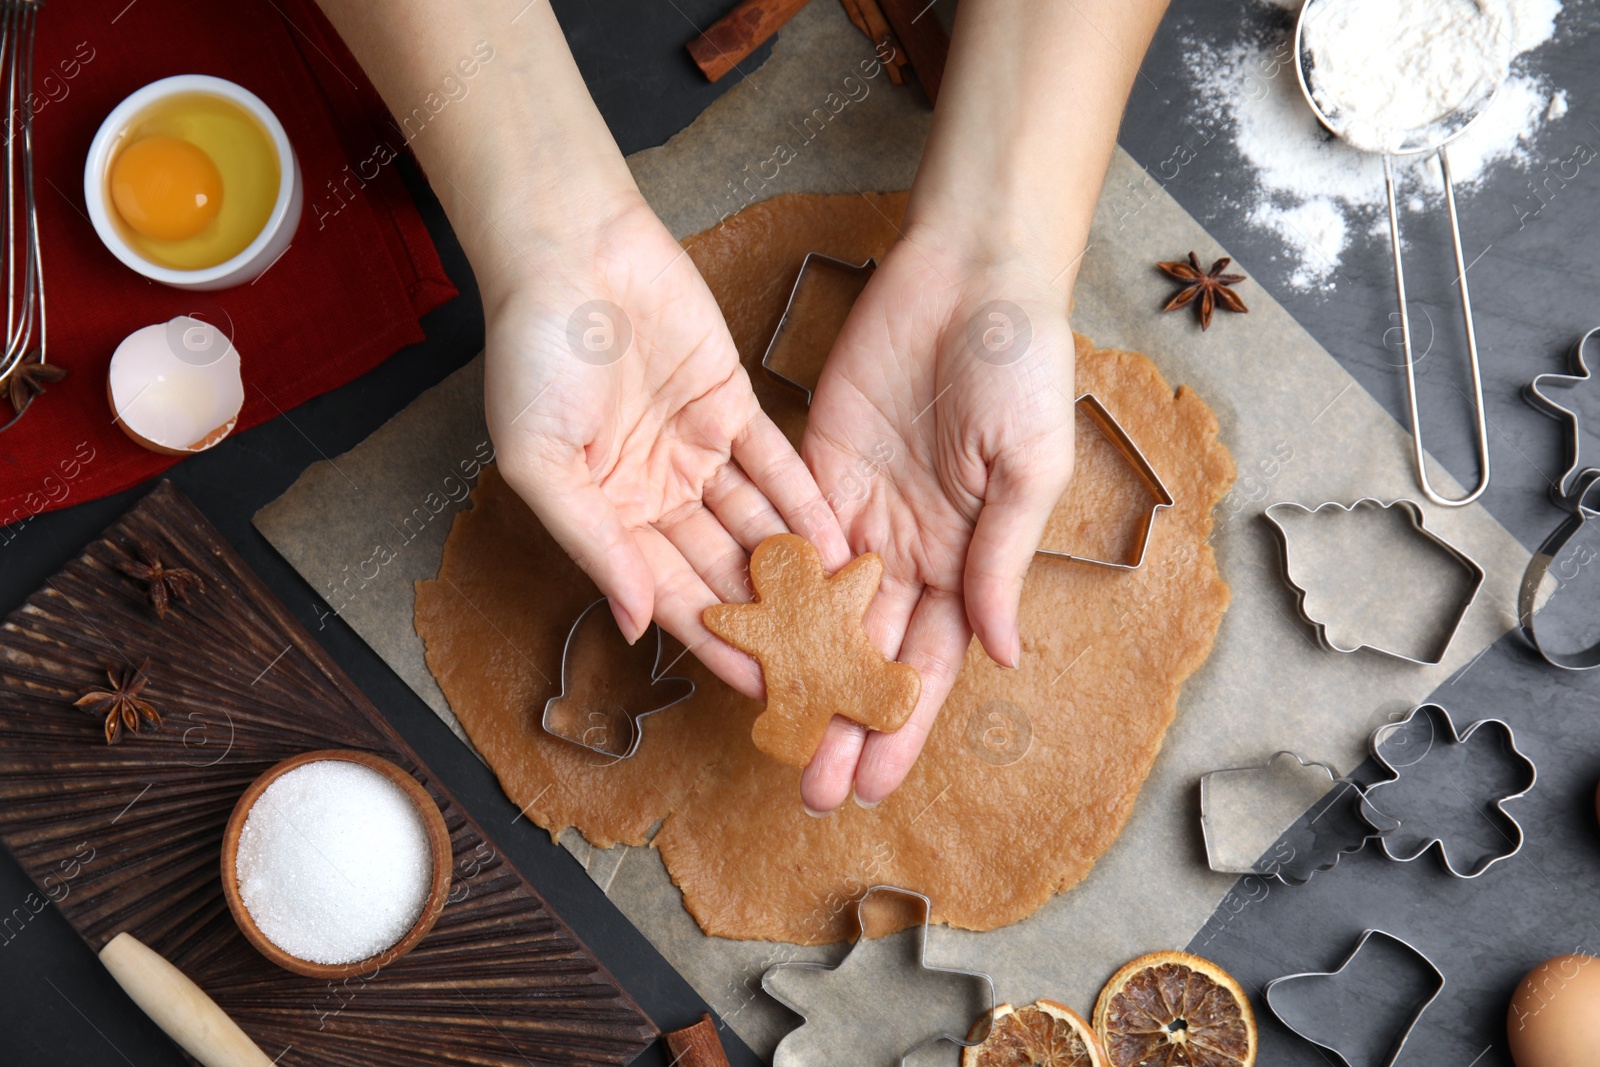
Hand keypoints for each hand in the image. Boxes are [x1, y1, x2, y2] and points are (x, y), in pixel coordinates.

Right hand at [482, 193, 850, 695]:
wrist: (568, 252)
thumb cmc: (532, 355)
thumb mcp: (541, 464)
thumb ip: (593, 543)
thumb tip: (630, 621)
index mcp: (604, 514)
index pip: (669, 596)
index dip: (715, 643)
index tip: (760, 689)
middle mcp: (654, 492)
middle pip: (720, 570)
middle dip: (766, 619)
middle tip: (819, 661)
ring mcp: (696, 449)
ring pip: (755, 524)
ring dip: (794, 568)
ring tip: (841, 611)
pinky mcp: (732, 404)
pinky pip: (775, 464)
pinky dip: (803, 501)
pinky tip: (835, 542)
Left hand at [799, 227, 1076, 810]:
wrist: (970, 273)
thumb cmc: (1024, 364)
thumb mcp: (1030, 468)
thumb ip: (1001, 561)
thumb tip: (1000, 658)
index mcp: (968, 556)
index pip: (929, 662)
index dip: (901, 724)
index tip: (876, 783)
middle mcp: (909, 546)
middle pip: (867, 653)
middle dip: (843, 721)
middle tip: (811, 787)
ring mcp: (859, 510)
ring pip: (820, 614)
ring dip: (798, 677)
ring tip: (771, 738)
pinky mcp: (816, 467)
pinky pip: (787, 543)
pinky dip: (768, 595)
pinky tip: (745, 645)